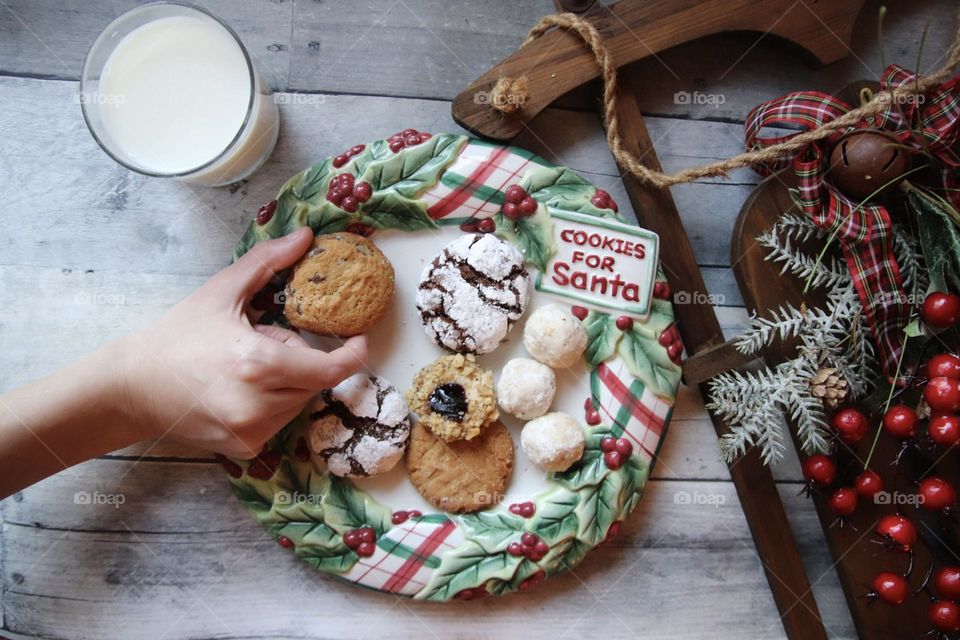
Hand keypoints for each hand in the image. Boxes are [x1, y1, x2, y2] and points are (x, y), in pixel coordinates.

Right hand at [121, 227, 366, 457]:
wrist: (132, 388)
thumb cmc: (177, 336)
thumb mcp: (222, 292)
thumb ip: (268, 262)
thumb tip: (306, 236)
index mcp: (258, 366)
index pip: (329, 370)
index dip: (351, 355)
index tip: (359, 338)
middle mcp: (259, 406)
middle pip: (313, 381)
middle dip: (299, 359)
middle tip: (261, 342)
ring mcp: (252, 432)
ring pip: (298, 402)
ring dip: (288, 382)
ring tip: (245, 367)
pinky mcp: (245, 448)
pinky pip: (280, 421)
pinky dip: (272, 403)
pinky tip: (239, 390)